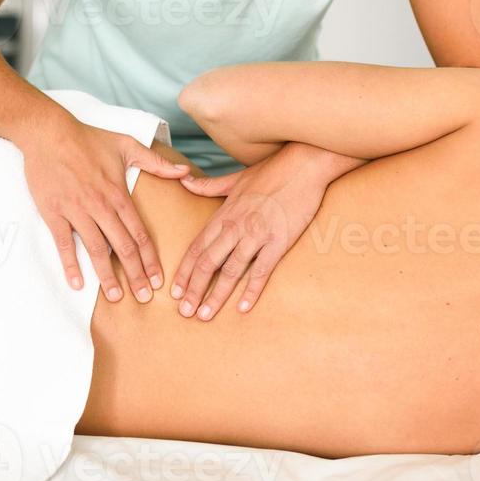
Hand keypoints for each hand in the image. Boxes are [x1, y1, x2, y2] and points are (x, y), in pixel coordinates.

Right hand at [18, 112, 188, 301]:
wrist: (49, 132)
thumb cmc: (87, 138)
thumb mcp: (126, 145)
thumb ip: (156, 163)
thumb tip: (184, 172)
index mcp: (119, 194)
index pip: (140, 234)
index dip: (150, 259)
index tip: (158, 279)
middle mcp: (100, 206)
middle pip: (122, 248)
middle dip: (135, 275)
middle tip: (144, 297)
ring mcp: (76, 211)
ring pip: (96, 250)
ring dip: (107, 276)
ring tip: (116, 296)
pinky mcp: (54, 213)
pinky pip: (64, 243)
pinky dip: (70, 264)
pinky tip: (77, 283)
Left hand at [171, 142, 361, 320]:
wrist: (304, 165)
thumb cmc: (273, 170)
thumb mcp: (236, 178)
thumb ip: (209, 186)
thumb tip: (185, 182)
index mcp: (224, 213)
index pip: (197, 247)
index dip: (184, 271)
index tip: (175, 291)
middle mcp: (236, 226)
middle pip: (207, 263)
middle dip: (193, 290)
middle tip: (185, 312)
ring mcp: (257, 234)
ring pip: (230, 271)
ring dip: (216, 296)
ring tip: (205, 315)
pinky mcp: (278, 241)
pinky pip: (261, 270)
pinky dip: (251, 291)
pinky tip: (243, 308)